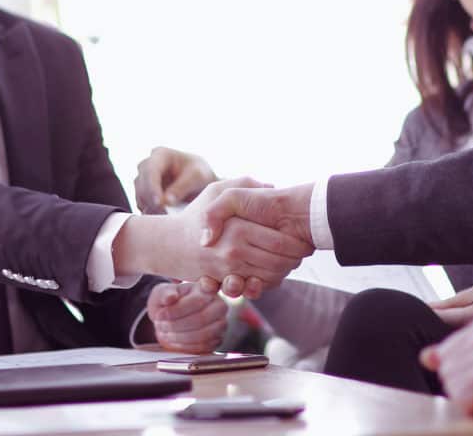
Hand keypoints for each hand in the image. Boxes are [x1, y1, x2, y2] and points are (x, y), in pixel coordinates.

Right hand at [114, 178, 312, 298]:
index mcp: (238, 228)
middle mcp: (234, 252)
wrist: (168, 244)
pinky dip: (264, 284)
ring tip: (287, 262)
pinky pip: (253, 289)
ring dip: (282, 273)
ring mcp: (229, 271)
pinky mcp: (224, 284)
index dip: (297, 244)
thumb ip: (244, 184)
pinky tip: (266, 271)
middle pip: (279, 264)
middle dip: (294, 260)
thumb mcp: (217, 191)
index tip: (304, 240)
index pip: (281, 243)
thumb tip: (270, 186)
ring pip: (269, 279)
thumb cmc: (194, 215)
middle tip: (300, 253)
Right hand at [135, 147, 217, 213]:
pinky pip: (142, 204)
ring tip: (167, 216)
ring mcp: (144, 179)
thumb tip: (165, 201)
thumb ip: (182, 187)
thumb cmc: (200, 174)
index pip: (150, 170)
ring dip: (150, 207)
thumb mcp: (197, 177)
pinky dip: (150, 212)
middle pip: (141, 183)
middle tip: (165, 213)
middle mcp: (148, 165)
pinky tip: (163, 218)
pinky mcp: (145, 194)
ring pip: (139, 195)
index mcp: (160, 154)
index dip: (152, 187)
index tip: (159, 203)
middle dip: (151, 199)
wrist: (202, 183)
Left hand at [145, 280, 227, 352]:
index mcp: (207, 289)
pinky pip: (203, 347)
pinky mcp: (217, 340)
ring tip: (165, 332)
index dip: (177, 310)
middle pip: (201, 319)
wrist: (172, 317)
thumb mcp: (163, 293)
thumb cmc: (169, 302)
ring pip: (202, 335)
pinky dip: (185, 346)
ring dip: (179, 336)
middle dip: (176, 325)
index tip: (160, 315)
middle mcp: (219, 305)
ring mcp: (220, 324)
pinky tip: (173, 340)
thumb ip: (165, 293)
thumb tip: (170, 297)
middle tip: (160, 325)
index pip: (197, 300)